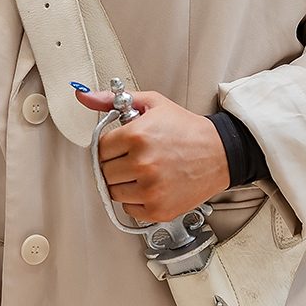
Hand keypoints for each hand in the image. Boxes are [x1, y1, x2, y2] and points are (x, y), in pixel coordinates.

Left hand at [75, 86, 228, 222]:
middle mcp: (142, 164)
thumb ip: (114, 100)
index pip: (100, 149)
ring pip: (114, 192)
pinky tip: (152, 185)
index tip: (124, 145)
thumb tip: (85, 96)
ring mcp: (150, 189)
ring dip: (125, 183)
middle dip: (117, 164)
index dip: (112, 146)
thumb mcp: (153, 104)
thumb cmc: (187, 130)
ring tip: (145, 171)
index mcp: (137, 136)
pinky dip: (137, 200)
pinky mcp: (158, 209)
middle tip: (136, 157)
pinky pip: (129, 209)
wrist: (221, 153)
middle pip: (105, 171)